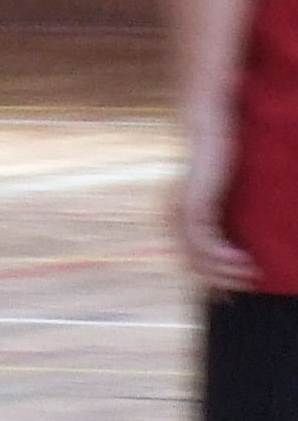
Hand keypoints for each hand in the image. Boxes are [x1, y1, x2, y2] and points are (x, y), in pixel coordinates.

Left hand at [172, 120, 258, 291]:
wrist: (208, 126)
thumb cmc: (219, 156)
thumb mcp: (220, 192)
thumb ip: (222, 213)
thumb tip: (239, 239)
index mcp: (174, 215)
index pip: (187, 258)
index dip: (207, 278)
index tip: (228, 295)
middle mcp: (172, 216)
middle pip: (191, 262)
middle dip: (217, 280)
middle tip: (241, 292)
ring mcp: (181, 211)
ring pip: (198, 255)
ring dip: (224, 271)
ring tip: (249, 277)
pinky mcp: (194, 204)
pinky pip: (204, 240)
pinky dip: (222, 256)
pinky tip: (242, 262)